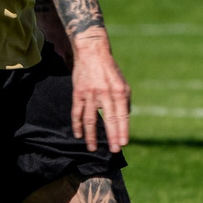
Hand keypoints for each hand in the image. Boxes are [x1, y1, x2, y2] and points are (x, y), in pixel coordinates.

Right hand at [67, 31, 130, 153]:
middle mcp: (105, 93)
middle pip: (109, 119)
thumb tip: (125, 119)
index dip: (123, 130)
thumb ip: (125, 101)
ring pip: (90, 119)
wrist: (92, 52)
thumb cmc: (110, 70)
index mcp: (118, 91)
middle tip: (114, 150)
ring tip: (93, 148)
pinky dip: (77, 125)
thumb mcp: (123, 83)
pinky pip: (77, 112)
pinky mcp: (78, 93)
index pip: (122, 115)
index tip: (123, 143)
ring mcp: (90, 94)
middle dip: (112, 136)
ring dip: (91, 136)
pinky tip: (78, 135)